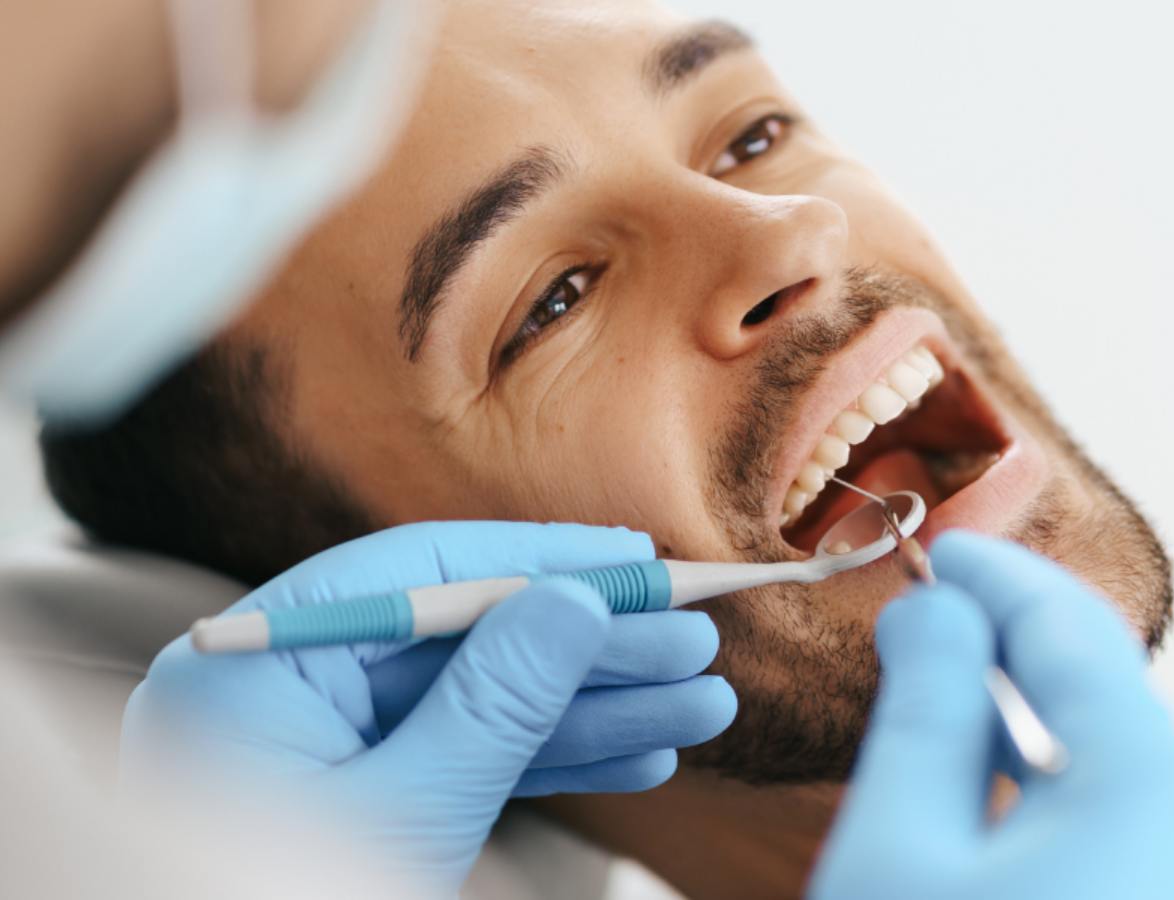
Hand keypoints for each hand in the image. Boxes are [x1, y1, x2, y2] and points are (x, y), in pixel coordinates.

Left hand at [120, 521, 735, 897]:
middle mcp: (290, 687)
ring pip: (482, 703)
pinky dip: (550, 761)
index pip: (419, 568)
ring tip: (699, 707)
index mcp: (259, 664)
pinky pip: (468, 758)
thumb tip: (578, 600)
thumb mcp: (407, 812)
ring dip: (594, 710)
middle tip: (696, 642)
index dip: (540, 558)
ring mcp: (332, 744)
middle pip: (467, 637)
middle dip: (589, 649)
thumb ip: (494, 701)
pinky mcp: (369, 793)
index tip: (634, 557)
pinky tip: (638, 755)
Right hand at [809, 530, 1173, 899]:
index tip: (935, 545)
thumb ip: (925, 708)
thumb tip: (936, 608)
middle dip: (1009, 627)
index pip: (1069, 627)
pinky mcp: (1152, 891)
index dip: (996, 574)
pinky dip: (1044, 756)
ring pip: (1104, 739)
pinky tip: (986, 760)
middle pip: (1099, 678)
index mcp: (1140, 782)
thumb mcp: (897, 842)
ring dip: (1021, 693)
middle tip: (926, 602)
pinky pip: (1111, 799)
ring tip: (942, 672)